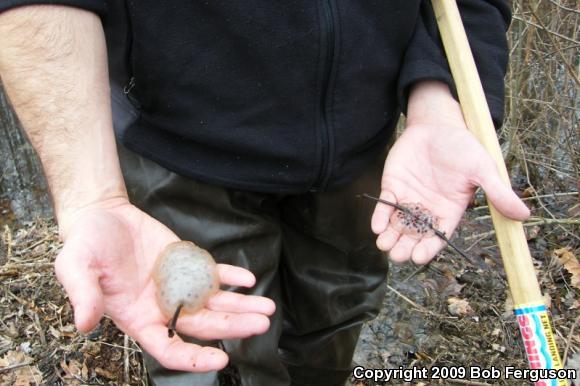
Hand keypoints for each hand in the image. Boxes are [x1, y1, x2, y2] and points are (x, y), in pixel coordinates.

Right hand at [54, 200, 274, 371]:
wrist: (101, 215)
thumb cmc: (85, 243)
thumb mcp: (74, 266)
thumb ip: (82, 294)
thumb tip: (84, 325)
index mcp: (137, 318)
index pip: (168, 348)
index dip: (193, 358)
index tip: (221, 360)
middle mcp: (162, 307)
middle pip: (202, 325)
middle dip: (233, 327)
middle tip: (261, 325)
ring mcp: (177, 286)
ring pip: (214, 302)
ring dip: (241, 306)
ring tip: (268, 308)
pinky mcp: (186, 264)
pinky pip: (213, 274)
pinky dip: (231, 276)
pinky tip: (249, 279)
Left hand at [371, 81, 528, 263]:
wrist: (438, 125)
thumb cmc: (463, 147)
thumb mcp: (482, 169)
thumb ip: (498, 193)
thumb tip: (525, 216)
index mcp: (449, 211)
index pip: (438, 236)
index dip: (428, 248)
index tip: (419, 257)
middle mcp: (427, 209)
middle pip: (415, 235)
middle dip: (405, 247)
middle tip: (398, 256)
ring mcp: (409, 199)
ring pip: (397, 225)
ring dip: (390, 237)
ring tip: (384, 245)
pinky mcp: (393, 187)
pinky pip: (385, 206)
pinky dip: (380, 216)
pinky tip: (376, 226)